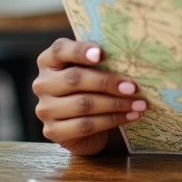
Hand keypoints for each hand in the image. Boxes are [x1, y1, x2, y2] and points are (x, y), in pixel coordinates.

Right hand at [32, 38, 146, 154]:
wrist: (83, 121)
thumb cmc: (91, 84)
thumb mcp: (93, 67)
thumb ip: (101, 58)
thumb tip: (130, 55)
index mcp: (49, 60)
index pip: (59, 50)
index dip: (80, 51)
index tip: (101, 54)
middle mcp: (42, 83)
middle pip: (75, 79)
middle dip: (107, 82)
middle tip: (133, 86)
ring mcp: (45, 109)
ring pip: (83, 104)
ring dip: (115, 104)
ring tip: (139, 103)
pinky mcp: (52, 131)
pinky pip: (85, 125)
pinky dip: (112, 120)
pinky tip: (130, 116)